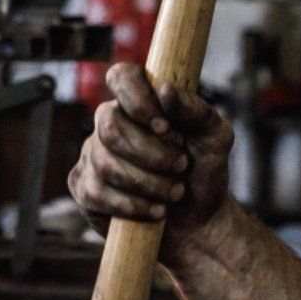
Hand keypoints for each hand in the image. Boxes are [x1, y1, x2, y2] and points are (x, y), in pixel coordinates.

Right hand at [67, 63, 233, 246]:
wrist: (198, 222)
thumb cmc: (204, 173)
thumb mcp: (216, 139)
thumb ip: (197, 110)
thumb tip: (165, 88)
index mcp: (140, 101)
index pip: (121, 77)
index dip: (137, 99)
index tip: (164, 127)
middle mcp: (110, 123)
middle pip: (110, 127)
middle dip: (151, 154)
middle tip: (181, 168)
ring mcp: (93, 155)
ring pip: (105, 163)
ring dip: (147, 183)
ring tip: (174, 193)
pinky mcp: (85, 188)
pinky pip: (96, 193)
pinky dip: (131, 205)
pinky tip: (154, 211)